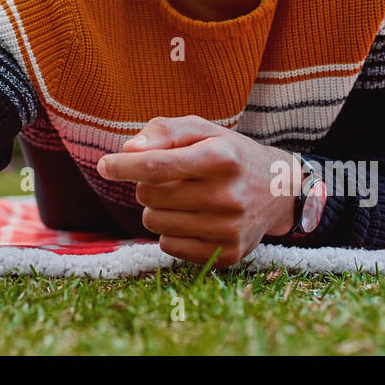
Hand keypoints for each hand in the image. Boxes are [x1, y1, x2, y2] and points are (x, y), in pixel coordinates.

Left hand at [96, 115, 298, 267]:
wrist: (279, 191)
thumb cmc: (229, 154)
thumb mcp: (202, 130)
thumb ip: (163, 131)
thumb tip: (128, 150)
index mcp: (222, 157)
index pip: (157, 166)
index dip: (123, 166)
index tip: (105, 165)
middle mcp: (229, 195)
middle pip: (150, 196)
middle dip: (147, 185)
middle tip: (169, 179)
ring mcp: (229, 228)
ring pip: (154, 223)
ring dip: (156, 209)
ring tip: (181, 198)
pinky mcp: (228, 254)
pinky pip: (168, 247)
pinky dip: (170, 232)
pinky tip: (192, 219)